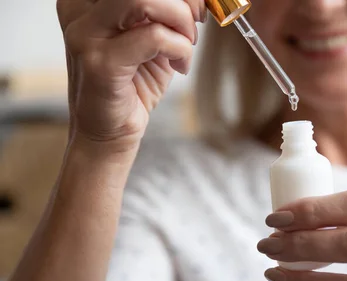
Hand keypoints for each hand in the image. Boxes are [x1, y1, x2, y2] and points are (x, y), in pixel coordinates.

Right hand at [57, 0, 204, 149]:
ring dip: (180, 20)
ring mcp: (85, 34)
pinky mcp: (100, 63)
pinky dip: (180, 49)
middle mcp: (79, 8)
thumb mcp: (153, 36)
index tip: (196, 4)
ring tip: (186, 43)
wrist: (110, 131)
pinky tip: (180, 65)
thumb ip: (166, 12)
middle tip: (197, 20)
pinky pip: (154, 37)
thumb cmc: (134, 82)